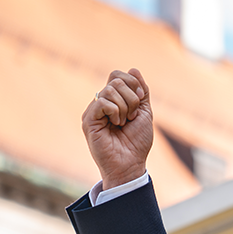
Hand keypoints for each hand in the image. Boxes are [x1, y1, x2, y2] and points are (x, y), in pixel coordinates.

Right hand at [82, 69, 151, 188]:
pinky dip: (115, 112)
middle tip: (131, 117)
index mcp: (113, 100)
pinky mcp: (88, 120)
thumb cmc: (137, 142)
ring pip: (110, 90)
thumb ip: (141, 92)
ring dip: (125, 107)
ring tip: (123, 123)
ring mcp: (93, 111)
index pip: (118, 75)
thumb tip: (133, 69)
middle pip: (116, 80)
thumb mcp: (144, 112)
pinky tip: (115, 125)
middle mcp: (101, 103)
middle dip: (132, 98)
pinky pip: (102, 102)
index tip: (140, 101)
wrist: (130, 164)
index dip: (133, 83)